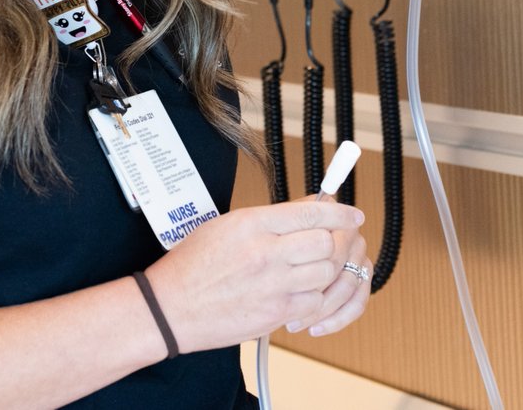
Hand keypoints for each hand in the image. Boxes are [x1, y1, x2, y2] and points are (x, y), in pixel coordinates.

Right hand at [145, 199, 365, 353]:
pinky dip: (314, 298)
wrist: (169, 308)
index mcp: (253, 223)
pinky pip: (313, 303)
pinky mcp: (273, 314)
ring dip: (325, 270)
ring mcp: (272, 285)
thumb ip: (271, 218)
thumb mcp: (227, 225)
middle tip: (329, 243)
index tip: (353, 214)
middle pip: (326, 243)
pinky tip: (300, 293)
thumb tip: (309, 208)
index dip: (339, 211)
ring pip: (326, 273)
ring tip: (311, 269)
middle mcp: (266, 252)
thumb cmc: (192, 265)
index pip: (311, 212)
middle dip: (334, 242)